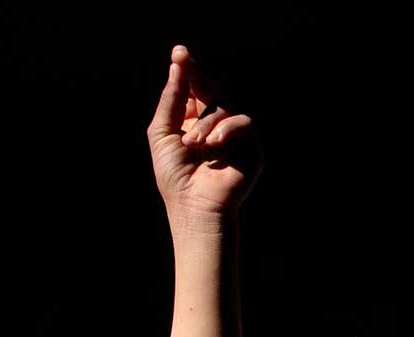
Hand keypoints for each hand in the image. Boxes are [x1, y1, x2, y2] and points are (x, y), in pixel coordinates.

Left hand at [147, 46, 261, 220]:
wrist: (195, 206)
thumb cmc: (175, 175)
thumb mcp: (162, 132)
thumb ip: (171, 101)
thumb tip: (177, 68)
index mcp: (191, 121)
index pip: (192, 89)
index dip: (187, 70)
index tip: (179, 52)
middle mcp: (213, 124)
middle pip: (211, 90)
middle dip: (198, 77)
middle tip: (185, 62)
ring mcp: (233, 135)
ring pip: (224, 107)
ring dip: (206, 122)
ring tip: (194, 144)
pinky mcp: (250, 146)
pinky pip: (243, 122)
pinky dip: (227, 129)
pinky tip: (214, 145)